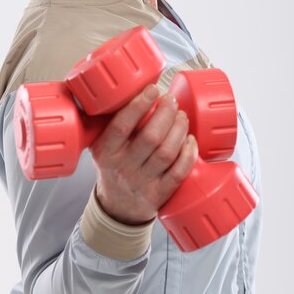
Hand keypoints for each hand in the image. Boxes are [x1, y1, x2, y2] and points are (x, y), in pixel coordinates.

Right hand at [91, 84, 197, 224]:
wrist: (117, 208)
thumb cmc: (113, 167)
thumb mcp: (102, 145)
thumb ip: (111, 120)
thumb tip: (128, 85)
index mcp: (106, 152)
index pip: (121, 126)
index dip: (139, 105)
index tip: (152, 89)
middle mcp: (123, 168)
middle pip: (150, 137)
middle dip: (165, 114)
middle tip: (171, 100)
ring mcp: (143, 183)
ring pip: (166, 153)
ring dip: (179, 130)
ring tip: (182, 116)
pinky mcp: (159, 195)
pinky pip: (179, 173)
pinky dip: (188, 154)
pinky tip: (191, 140)